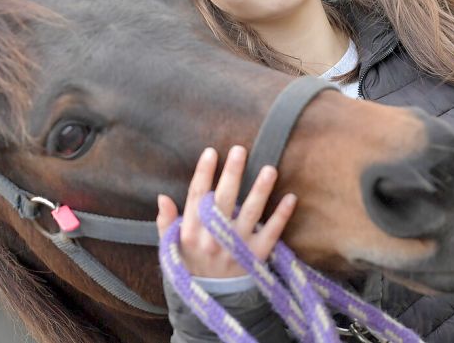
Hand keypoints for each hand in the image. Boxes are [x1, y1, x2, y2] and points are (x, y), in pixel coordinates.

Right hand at [156, 145, 297, 277]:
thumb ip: (167, 222)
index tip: (211, 152)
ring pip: (250, 214)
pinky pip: (271, 234)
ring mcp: (236, 248)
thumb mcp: (172, 247)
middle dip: (232, 174)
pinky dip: (281, 216)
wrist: (211, 302)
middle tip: (240, 150)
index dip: (204, 173)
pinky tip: (291, 198)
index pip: (197, 196)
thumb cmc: (191, 267)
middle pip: (223, 200)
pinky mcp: (256, 257)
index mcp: (191, 233)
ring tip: (270, 169)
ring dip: (260, 190)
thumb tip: (162, 197)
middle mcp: (213, 239)